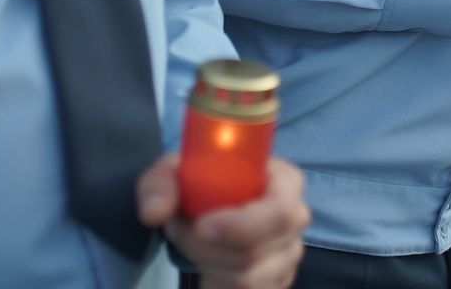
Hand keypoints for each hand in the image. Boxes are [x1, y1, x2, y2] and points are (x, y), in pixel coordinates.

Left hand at [138, 155, 307, 288]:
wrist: (205, 207)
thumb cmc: (199, 183)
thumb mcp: (173, 172)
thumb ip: (159, 184)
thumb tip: (154, 214)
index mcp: (285, 181)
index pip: (280, 211)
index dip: (242, 225)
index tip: (201, 226)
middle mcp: (296, 218)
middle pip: (257, 251)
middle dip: (207, 248)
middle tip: (180, 231)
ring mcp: (290, 254)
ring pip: (247, 279)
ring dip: (206, 264)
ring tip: (190, 244)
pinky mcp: (279, 280)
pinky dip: (216, 283)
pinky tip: (206, 264)